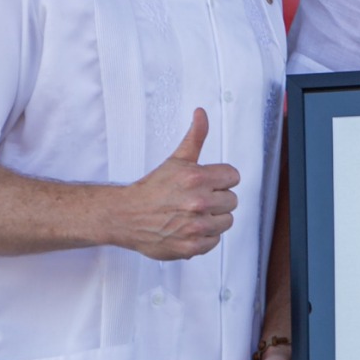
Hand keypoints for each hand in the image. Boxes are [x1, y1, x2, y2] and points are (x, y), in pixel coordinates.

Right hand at [121, 108, 238, 259]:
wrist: (126, 216)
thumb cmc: (152, 189)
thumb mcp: (176, 160)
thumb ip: (195, 136)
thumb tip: (201, 113)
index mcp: (197, 178)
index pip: (233, 176)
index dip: (220, 179)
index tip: (206, 182)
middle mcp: (198, 202)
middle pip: (232, 200)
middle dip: (217, 198)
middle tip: (196, 199)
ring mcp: (196, 226)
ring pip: (226, 221)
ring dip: (213, 218)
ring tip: (193, 214)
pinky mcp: (192, 246)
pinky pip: (215, 241)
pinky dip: (205, 237)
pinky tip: (189, 228)